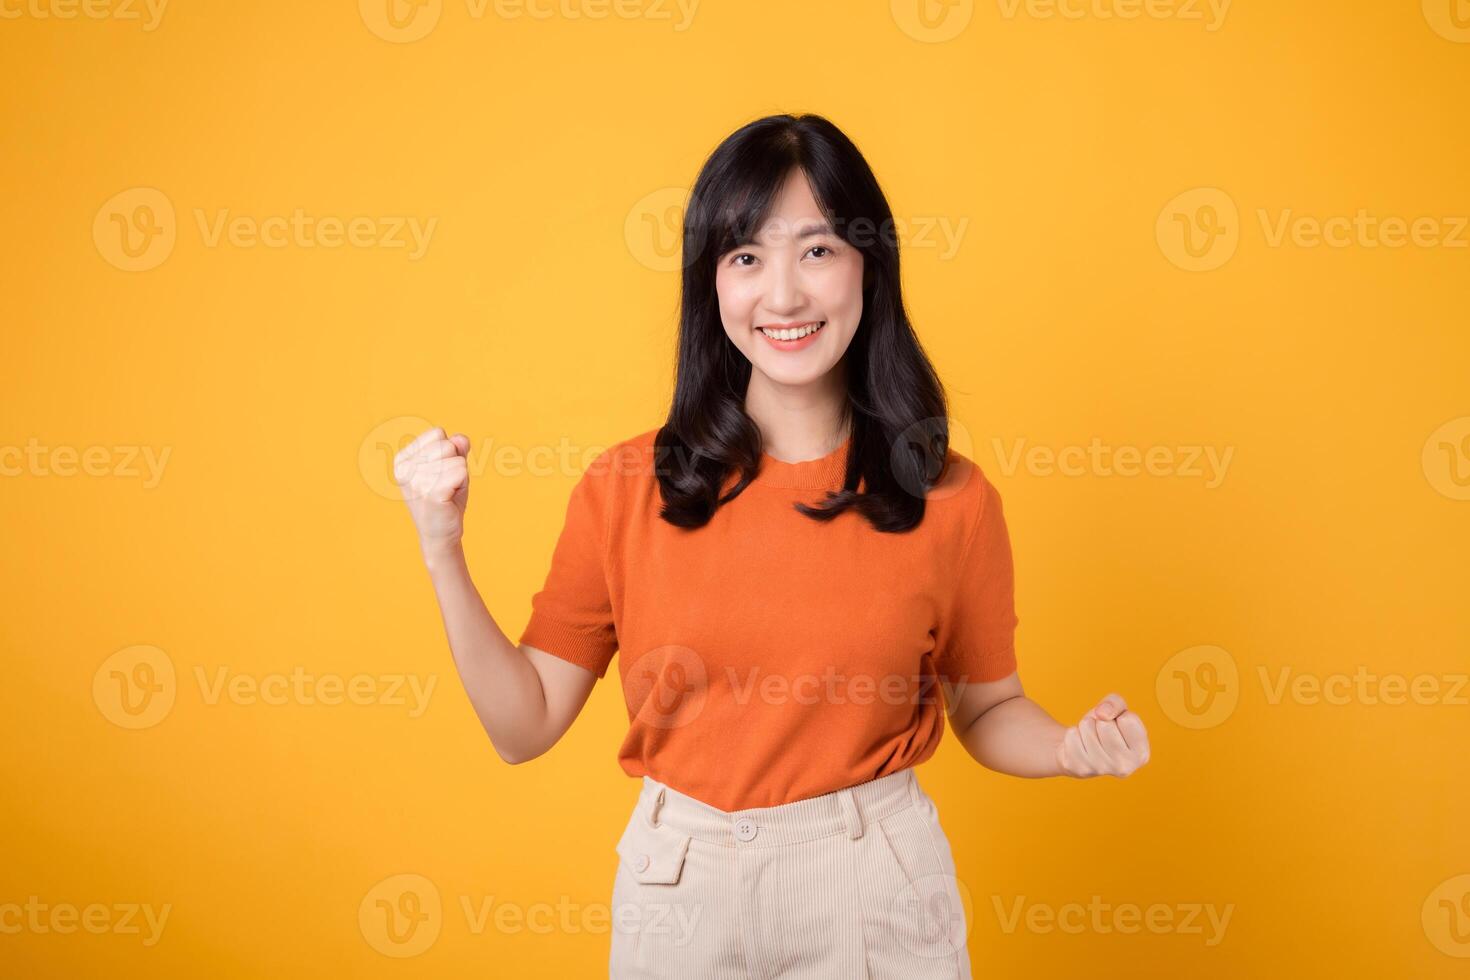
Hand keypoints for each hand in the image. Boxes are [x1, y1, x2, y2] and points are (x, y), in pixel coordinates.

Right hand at [394, 426, 470, 551]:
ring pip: (457, 460)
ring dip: (460, 476)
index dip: (448, 452)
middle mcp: (405, 468)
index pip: (438, 433)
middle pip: (448, 445)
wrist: (440, 535)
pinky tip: (450, 498)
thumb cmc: (446, 499)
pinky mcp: (431, 491)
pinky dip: (463, 485)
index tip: (439, 474)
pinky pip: (462, 472)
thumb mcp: (450, 467)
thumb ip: (456, 448)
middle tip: (446, 485)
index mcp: (403, 459)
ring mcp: (416, 480)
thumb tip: (461, 438)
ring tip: (448, 493)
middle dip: (455, 464)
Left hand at [1055, 693, 1150, 777]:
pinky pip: (1072, 736)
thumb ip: (1116, 703)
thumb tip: (1101, 713)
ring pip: (1087, 727)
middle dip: (1100, 721)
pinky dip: (1074, 734)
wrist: (1081, 750)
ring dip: (1086, 726)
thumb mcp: (1118, 709)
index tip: (1117, 726)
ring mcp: (1101, 770)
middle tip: (1100, 732)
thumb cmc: (1106, 728)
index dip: (1119, 716)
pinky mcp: (1080, 768)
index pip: (1127, 719)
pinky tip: (1081, 745)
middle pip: (1105, 724)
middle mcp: (1125, 766)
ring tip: (1091, 737)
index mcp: (1141, 754)